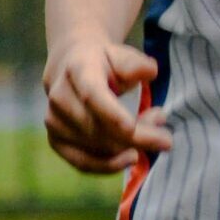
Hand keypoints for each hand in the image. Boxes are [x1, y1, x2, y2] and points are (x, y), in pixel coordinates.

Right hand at [42, 35, 170, 174]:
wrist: (71, 68)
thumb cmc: (105, 63)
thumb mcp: (122, 55)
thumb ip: (135, 64)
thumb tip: (149, 72)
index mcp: (77, 70)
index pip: (92, 95)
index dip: (111, 114)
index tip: (132, 129)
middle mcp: (60, 97)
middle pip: (98, 127)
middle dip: (137, 135)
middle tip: (165, 133)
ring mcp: (54, 121)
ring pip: (96, 146)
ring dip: (129, 146)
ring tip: (154, 132)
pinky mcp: (56, 141)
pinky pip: (83, 162)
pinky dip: (109, 165)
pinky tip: (131, 158)